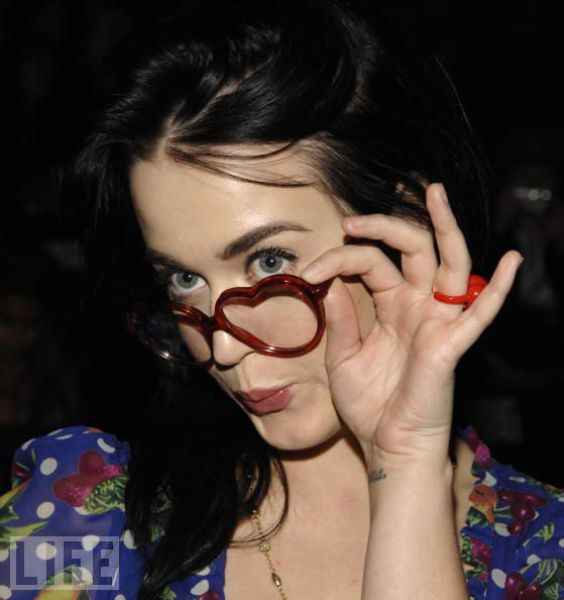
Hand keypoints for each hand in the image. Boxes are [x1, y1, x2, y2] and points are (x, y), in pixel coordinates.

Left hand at [300, 183, 522, 463]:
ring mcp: (437, 322)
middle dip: (386, 225)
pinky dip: (496, 289)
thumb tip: (331, 283)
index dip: (337, 259)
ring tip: (434, 193)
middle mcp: (417, 306)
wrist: (387, 447)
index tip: (306, 272)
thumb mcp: (342, 358)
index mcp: (391, 306)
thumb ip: (341, 320)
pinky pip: (479, 314)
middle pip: (412, 249)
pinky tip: (511, 261)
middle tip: (353, 219)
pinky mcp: (450, 345)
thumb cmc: (368, 405)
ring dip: (443, 228)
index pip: (369, 262)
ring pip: (448, 263)